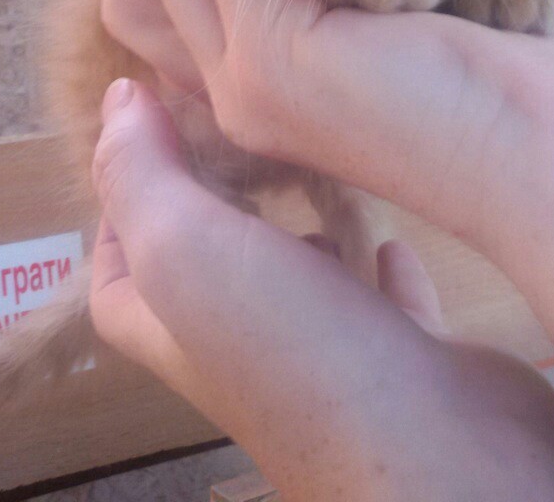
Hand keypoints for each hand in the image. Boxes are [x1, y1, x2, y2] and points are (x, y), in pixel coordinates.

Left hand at [90, 78, 553, 501]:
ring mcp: (324, 351)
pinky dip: (380, 259)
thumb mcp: (185, 249)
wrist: (437, 453)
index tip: (164, 108)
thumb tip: (116, 99)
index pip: (119, 255)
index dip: (127, 183)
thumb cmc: (294, 349)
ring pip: (296, 274)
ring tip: (313, 158)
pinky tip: (391, 227)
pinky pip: (381, 295)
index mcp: (172, 324)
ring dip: (298, 225)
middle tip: (243, 116)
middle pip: (207, 255)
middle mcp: (239, 342)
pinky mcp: (401, 351)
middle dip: (216, 188)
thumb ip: (142, 174)